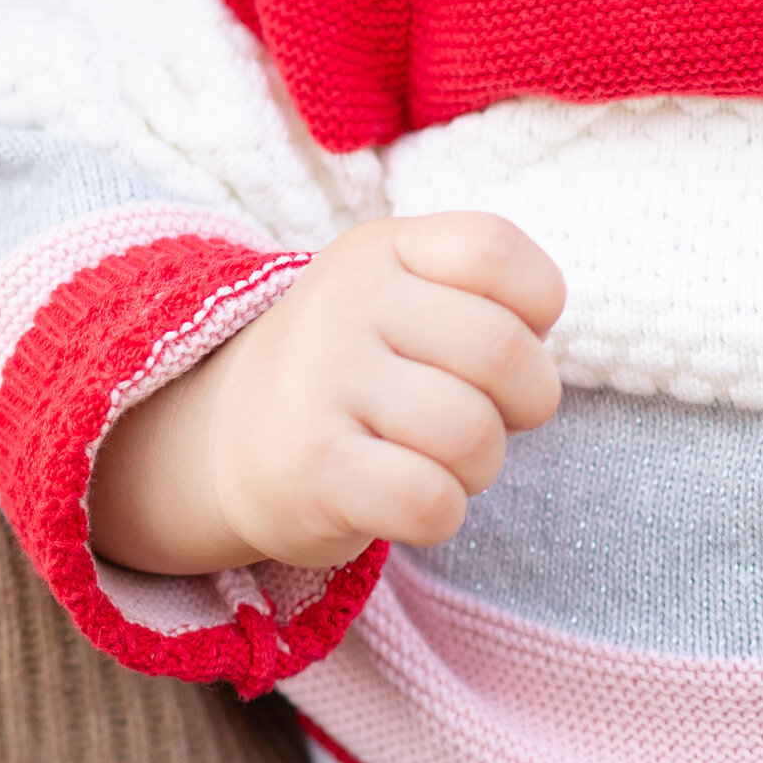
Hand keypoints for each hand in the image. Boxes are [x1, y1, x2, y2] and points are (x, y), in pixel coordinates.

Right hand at [88, 213, 564, 574]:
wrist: (222, 442)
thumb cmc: (353, 371)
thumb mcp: (401, 297)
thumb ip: (483, 301)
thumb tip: (541, 368)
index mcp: (378, 249)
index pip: (495, 251)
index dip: (534, 310)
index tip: (505, 340)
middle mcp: (344, 304)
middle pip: (503, 352)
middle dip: (525, 403)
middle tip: (484, 419)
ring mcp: (320, 384)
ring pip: (473, 434)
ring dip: (480, 467)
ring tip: (439, 461)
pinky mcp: (312, 469)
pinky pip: (431, 500)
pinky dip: (442, 513)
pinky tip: (407, 500)